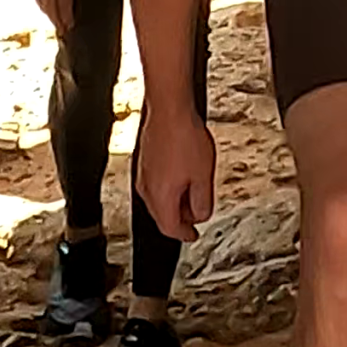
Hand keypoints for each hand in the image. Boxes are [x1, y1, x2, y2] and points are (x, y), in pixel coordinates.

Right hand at [29, 0, 102, 32]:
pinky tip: (43, 1)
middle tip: (61, 31)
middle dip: (56, 20)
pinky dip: (40, 0)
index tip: (69, 28)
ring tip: (53, 20)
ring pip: (41, 2)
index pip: (63, 6)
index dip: (66, 18)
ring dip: (47, 12)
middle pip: (51, 8)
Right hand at [138, 112, 217, 242]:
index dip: (183, 235)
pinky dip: (169, 188)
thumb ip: (202, 201)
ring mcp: (143, 175)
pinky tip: (182, 176)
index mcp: (161, 197)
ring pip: (158, 200)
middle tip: (195, 216)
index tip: (192, 236)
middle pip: (162, 215)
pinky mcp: (144, 162)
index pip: (170, 228)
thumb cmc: (184, 138)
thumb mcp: (203, 175)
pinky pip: (155, 185)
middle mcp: (147, 189)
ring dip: (175, 202)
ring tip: (193, 193)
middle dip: (180, 219)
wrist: (169, 110)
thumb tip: (201, 216)